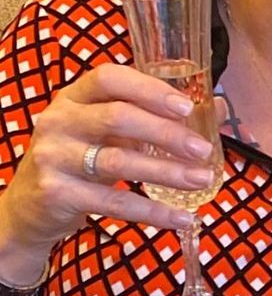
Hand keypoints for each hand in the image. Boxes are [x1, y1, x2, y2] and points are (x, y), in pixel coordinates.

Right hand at [0, 63, 221, 277]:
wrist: (29, 207)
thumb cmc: (81, 158)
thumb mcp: (110, 132)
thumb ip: (156, 118)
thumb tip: (217, 107)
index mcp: (75, 97)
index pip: (110, 78)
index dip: (150, 89)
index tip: (187, 106)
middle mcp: (59, 120)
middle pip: (118, 118)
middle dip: (167, 134)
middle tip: (203, 150)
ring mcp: (54, 156)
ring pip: (118, 161)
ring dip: (166, 172)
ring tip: (202, 179)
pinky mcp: (56, 193)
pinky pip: (113, 202)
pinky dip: (152, 211)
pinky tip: (181, 217)